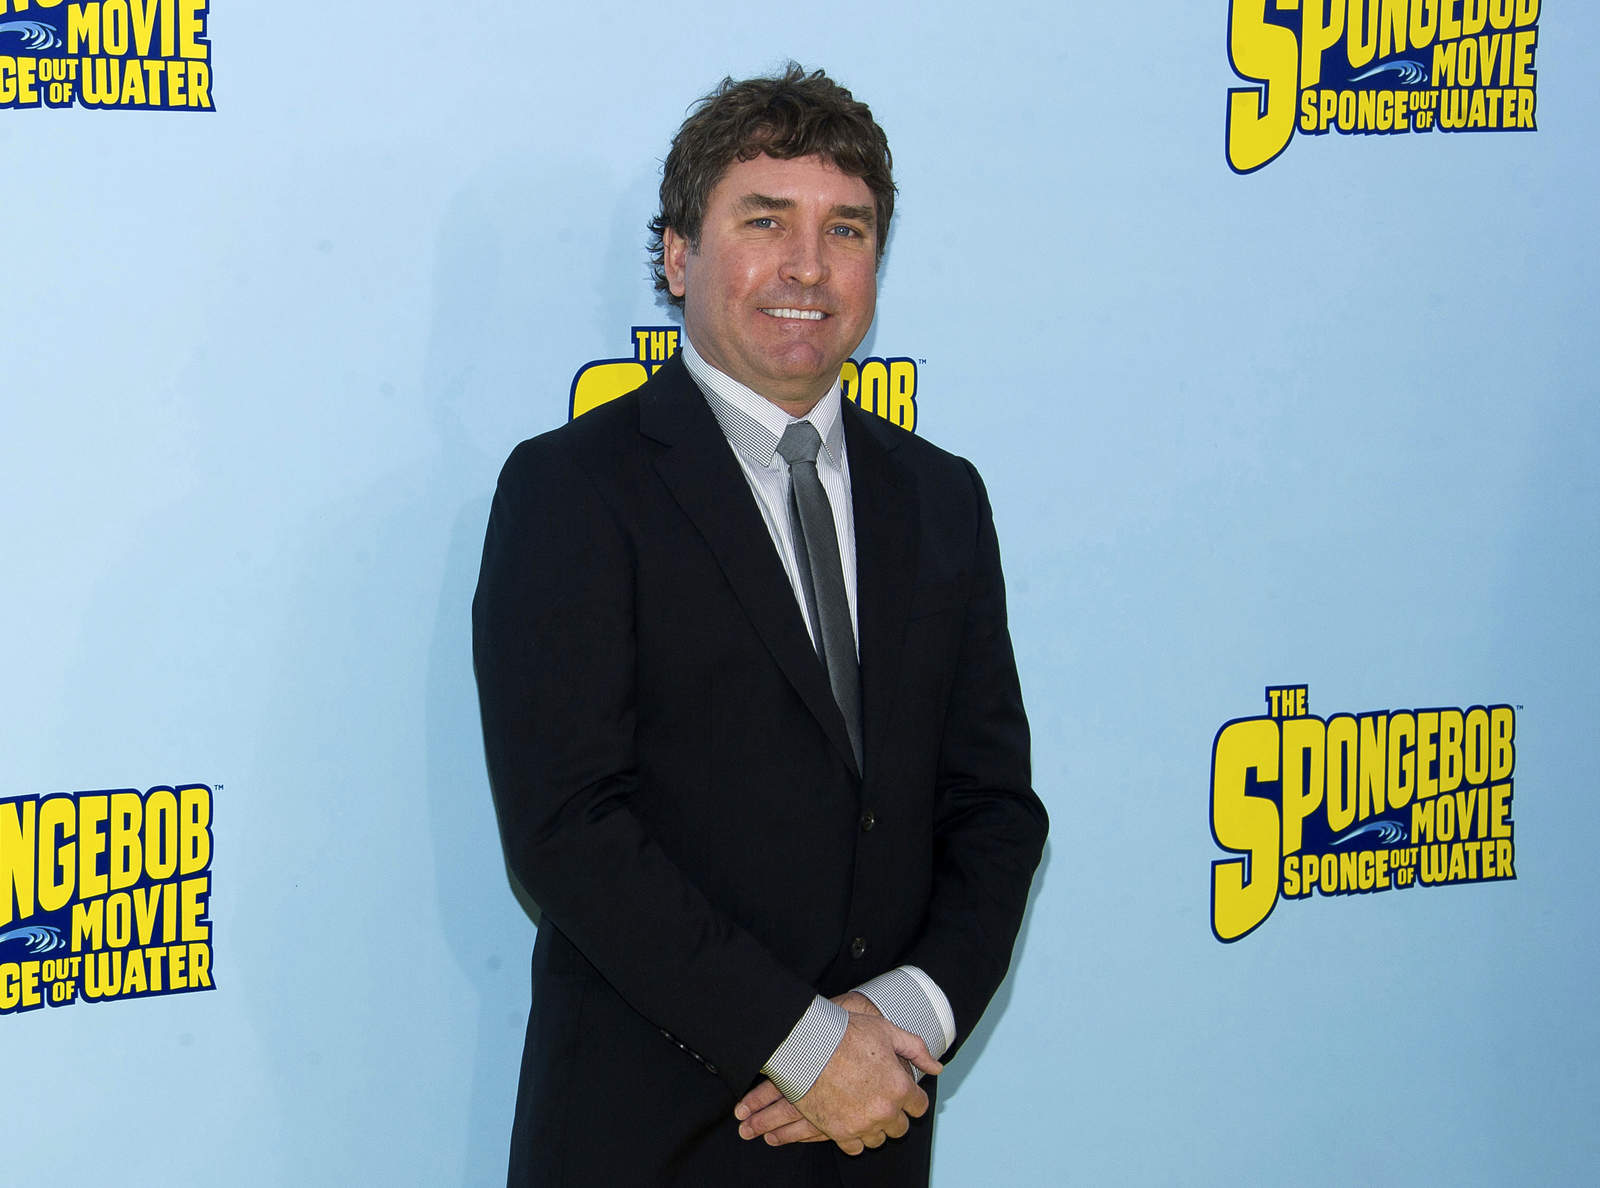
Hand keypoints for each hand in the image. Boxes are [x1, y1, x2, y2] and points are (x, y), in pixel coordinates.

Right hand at [736, 994, 941, 1155]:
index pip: (920, 1107)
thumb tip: (937, 1068)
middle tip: (878, 1098)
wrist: (808, 1044)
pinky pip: (856, 1148)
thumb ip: (916, 1050)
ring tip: (862, 1109)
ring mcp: (862, 1124)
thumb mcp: (887, 1031)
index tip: (900, 1092)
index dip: (911, 1098)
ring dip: (875, 1127)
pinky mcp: (840, 1132)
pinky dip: (854, 1138)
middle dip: (894, 1114)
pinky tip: (849, 1121)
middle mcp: (885, 1111)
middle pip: (900, 1127)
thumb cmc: (846, 1033)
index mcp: (900, 1087)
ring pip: (879, 1140)